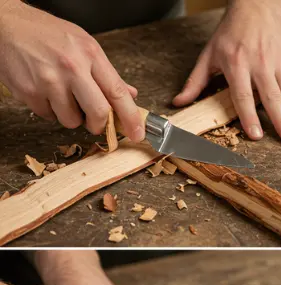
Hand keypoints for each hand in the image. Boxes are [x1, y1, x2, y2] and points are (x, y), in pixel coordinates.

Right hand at [0, 1, 144, 139]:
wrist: (6, 24)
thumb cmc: (46, 34)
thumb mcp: (83, 45)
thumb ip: (107, 73)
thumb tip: (129, 94)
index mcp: (90, 55)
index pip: (118, 93)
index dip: (131, 118)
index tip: (138, 133)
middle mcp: (72, 68)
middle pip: (99, 113)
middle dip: (100, 125)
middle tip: (95, 121)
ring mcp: (49, 81)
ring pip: (72, 120)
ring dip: (71, 115)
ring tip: (62, 94)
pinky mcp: (30, 92)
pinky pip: (49, 116)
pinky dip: (50, 110)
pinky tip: (45, 90)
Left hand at [173, 0, 280, 143]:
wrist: (255, 7)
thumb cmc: (230, 33)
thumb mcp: (209, 55)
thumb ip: (196, 82)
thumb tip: (179, 102)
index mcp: (237, 65)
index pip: (243, 95)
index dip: (249, 116)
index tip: (256, 134)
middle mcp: (260, 65)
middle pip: (271, 97)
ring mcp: (278, 64)